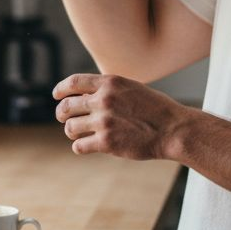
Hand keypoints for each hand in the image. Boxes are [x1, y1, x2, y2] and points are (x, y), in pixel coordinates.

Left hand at [53, 73, 192, 159]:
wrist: (173, 129)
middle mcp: (104, 100)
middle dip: (61, 113)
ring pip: (70, 127)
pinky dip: (80, 146)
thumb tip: (82, 96)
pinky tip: (86, 146)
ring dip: (71, 131)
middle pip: (66, 106)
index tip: (56, 95)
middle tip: (64, 118)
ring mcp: (104, 121)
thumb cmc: (155, 109)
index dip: (61, 90)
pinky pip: (79, 145)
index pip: (73, 82)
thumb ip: (108, 90)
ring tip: (78, 133)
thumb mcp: (132, 89)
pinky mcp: (106, 142)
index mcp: (110, 83)